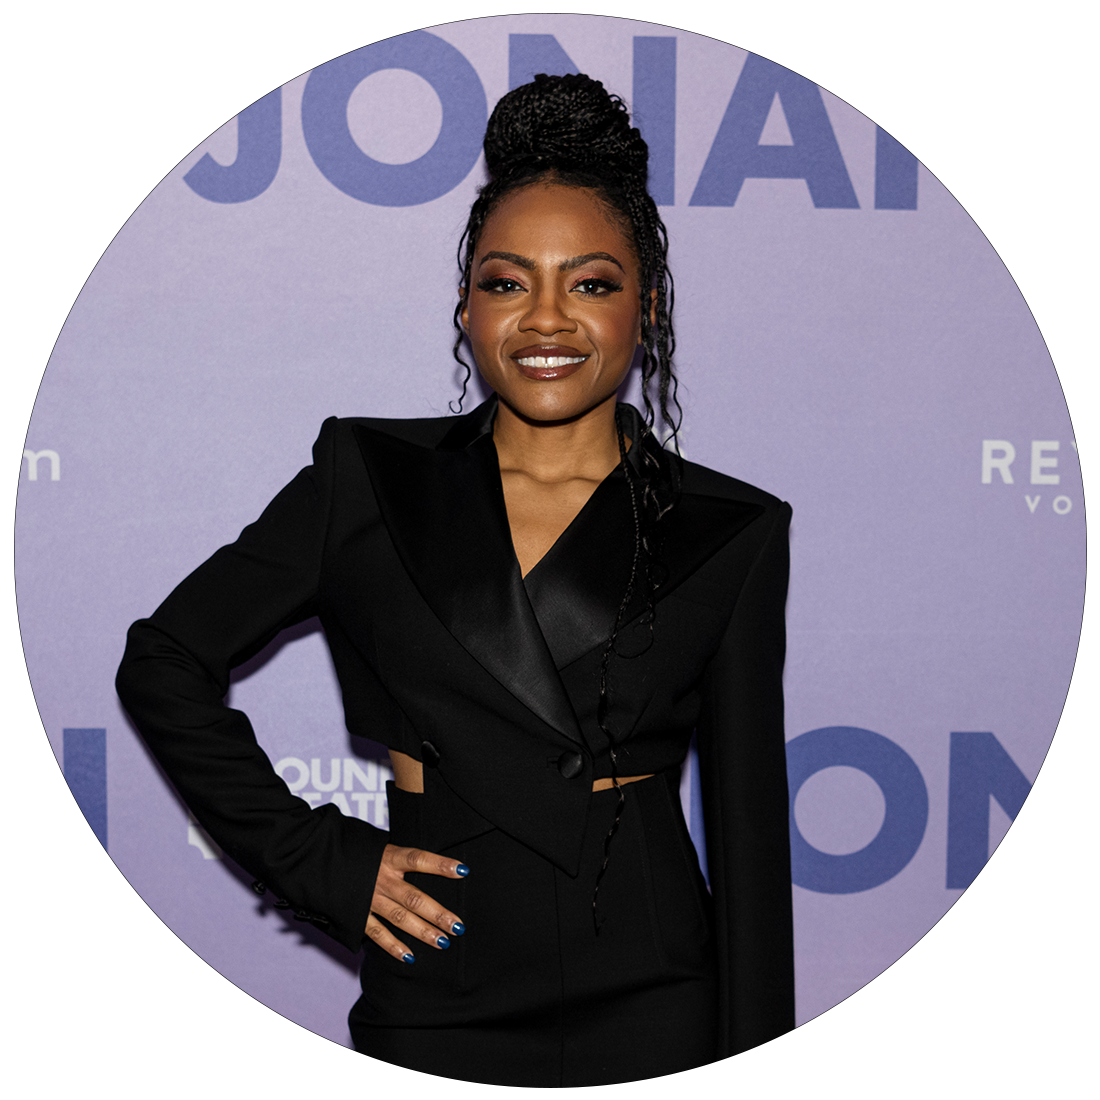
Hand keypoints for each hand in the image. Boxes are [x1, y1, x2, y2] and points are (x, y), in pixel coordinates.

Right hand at [365, 843, 467, 962]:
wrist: (318, 858)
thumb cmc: (354, 849)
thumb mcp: (378, 845)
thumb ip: (399, 857)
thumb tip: (423, 863)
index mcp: (388, 858)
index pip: (418, 859)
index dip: (440, 864)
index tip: (462, 870)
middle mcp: (381, 879)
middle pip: (414, 898)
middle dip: (437, 913)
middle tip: (458, 926)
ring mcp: (369, 899)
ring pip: (399, 918)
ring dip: (422, 932)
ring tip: (443, 942)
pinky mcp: (357, 915)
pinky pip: (377, 933)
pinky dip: (392, 946)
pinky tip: (409, 957)